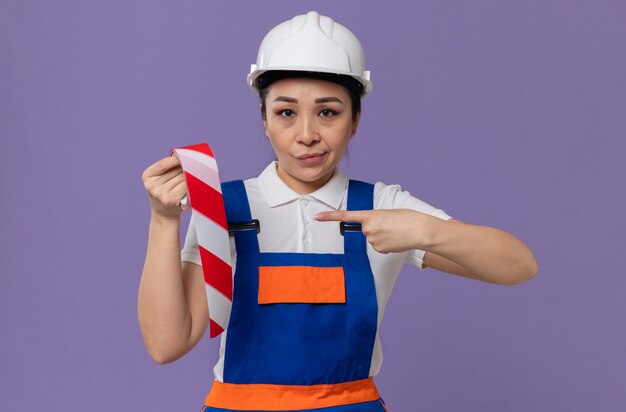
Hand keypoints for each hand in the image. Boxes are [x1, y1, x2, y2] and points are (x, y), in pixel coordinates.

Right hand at [141, 155, 187, 220]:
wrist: (163, 215)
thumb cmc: (165, 193)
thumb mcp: (160, 179)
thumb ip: (168, 168)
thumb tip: (186, 157)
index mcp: (147, 176)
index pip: (163, 163)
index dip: (176, 159)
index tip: (187, 156)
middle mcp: (151, 185)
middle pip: (175, 170)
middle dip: (186, 168)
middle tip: (195, 167)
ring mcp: (160, 193)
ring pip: (182, 178)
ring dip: (190, 176)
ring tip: (193, 178)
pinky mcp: (169, 200)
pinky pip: (185, 186)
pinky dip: (191, 185)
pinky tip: (193, 186)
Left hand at [314, 209, 432, 253]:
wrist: (419, 230)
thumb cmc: (406, 218)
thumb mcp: (387, 213)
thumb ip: (374, 220)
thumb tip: (369, 232)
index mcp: (369, 215)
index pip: (345, 216)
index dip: (329, 216)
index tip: (317, 217)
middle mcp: (368, 228)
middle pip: (364, 229)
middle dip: (373, 227)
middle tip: (388, 225)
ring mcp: (372, 240)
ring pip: (372, 238)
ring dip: (381, 236)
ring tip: (394, 231)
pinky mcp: (379, 249)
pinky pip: (378, 246)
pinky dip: (385, 243)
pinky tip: (395, 239)